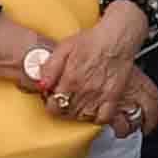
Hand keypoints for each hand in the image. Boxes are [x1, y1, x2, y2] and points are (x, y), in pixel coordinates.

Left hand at [36, 4, 149, 128]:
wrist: (116, 39)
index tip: (51, 97)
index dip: (50, 103)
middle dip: (62, 107)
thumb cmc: (91, 41)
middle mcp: (84, 90)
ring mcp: (99, 96)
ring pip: (82, 117)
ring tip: (75, 103)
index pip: (53, 106)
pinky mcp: (112, 97)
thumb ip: (50, 67)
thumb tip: (41, 85)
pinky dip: (96, 118)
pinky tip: (92, 110)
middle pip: (67, 113)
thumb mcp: (64, 48)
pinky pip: (103, 117)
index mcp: (70, 79)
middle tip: (63, 98)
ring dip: (76, 113)